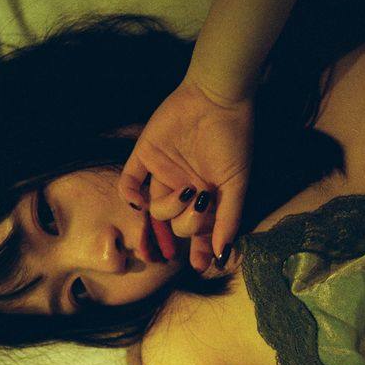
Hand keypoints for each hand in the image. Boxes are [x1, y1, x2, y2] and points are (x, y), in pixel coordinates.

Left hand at [118, 76, 252, 271]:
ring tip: (186, 191)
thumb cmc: (233, 141)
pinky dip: (129, 195)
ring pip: (154, 210)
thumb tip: (223, 255)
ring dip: (167, 208)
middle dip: (187, 222)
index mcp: (207, 198)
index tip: (200, 265)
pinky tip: (139, 200)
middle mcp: (184, 190)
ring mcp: (163, 174)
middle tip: (200, 204)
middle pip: (176, 225)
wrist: (216, 99)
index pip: (198, 232)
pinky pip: (128, 182)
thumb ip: (228, 219)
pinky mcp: (144, 156)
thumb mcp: (236, 184)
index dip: (199, 250)